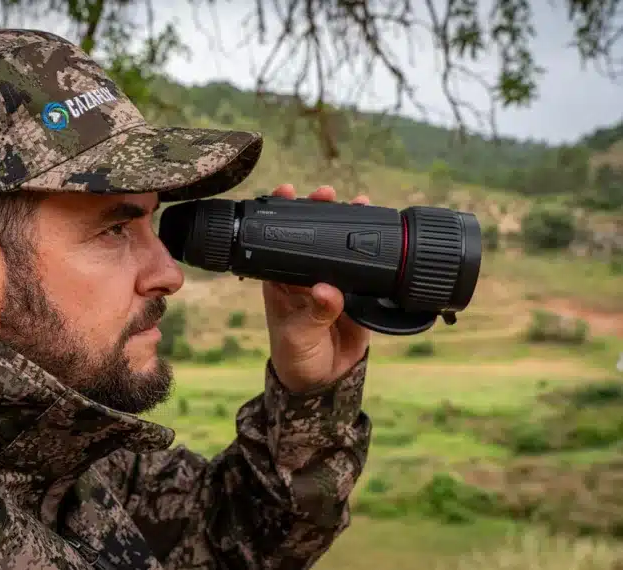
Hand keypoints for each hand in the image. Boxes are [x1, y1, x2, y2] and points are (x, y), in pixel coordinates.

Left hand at [263, 184, 371, 392]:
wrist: (324, 380)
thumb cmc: (296, 356)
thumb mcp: (298, 336)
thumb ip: (313, 315)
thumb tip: (328, 291)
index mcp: (282, 279)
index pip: (279, 240)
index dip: (282, 214)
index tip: (288, 192)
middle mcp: (306, 274)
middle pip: (313, 234)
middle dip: (320, 210)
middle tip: (328, 195)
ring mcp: (333, 280)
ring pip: (342, 245)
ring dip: (350, 223)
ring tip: (361, 202)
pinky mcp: (357, 292)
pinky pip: (367, 266)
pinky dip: (376, 249)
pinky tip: (384, 229)